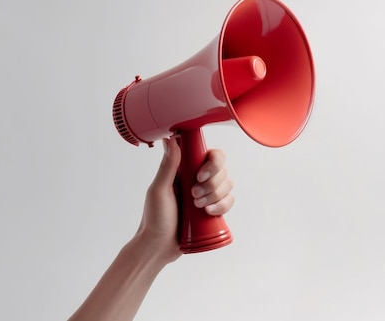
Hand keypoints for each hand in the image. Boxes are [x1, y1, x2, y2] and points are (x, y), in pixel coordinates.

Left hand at [135, 137, 234, 262]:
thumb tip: (170, 139)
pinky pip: (229, 201)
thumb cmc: (155, 218)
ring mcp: (206, 193)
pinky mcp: (212, 208)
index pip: (210, 154)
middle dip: (212, 184)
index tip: (200, 176)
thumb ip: (167, 165)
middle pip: (222, 169)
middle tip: (194, 196)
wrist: (159, 246)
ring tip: (197, 207)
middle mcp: (197, 178)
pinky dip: (222, 206)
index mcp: (184, 169)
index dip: (212, 163)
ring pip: (227, 185)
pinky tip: (208, 212)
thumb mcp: (159, 190)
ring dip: (215, 196)